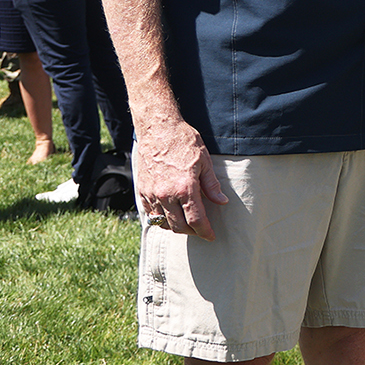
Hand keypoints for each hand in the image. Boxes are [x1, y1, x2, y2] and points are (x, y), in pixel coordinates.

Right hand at [133, 116, 228, 240]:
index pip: (196, 220)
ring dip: (175, 227)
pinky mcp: (142, 190)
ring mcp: (151, 193)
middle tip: (201, 230)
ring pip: (162, 222)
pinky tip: (170, 214)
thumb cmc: (184, 142)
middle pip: (179, 226)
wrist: (158, 129)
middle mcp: (166, 194)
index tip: (211, 236)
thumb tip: (222, 202)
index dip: (205, 231)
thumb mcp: (205, 161)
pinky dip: (160, 218)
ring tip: (186, 224)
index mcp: (185, 188)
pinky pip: (150, 213)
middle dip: (192, 232)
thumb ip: (212, 185)